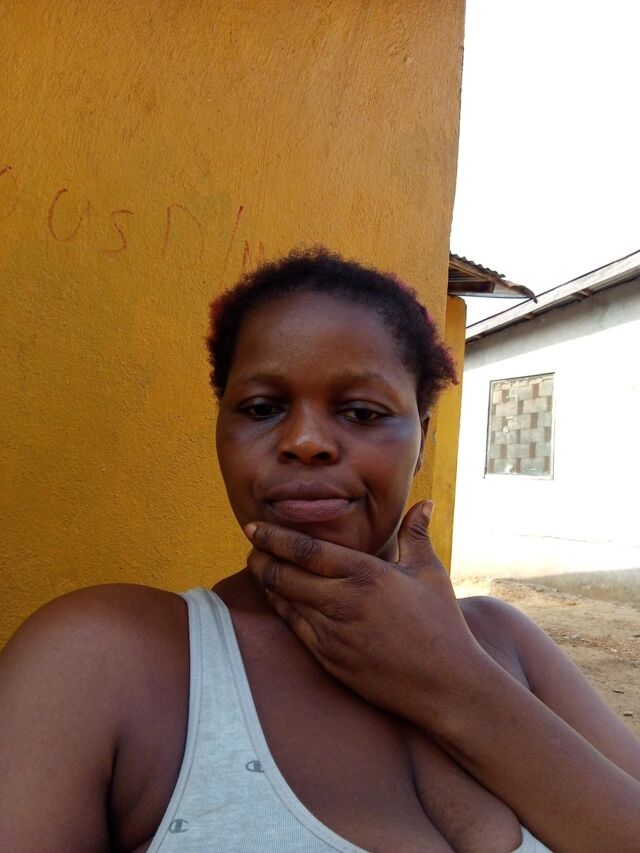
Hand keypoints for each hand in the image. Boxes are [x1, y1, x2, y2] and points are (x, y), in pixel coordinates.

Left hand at [245, 501, 484, 721]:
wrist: (444, 684)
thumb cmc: (441, 624)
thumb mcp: (430, 573)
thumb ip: (417, 533)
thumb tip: (424, 502)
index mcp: (366, 574)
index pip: (306, 550)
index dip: (274, 537)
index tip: (254, 527)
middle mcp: (344, 602)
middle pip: (284, 575)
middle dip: (260, 558)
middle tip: (252, 546)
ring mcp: (333, 634)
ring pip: (284, 601)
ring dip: (266, 583)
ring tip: (259, 567)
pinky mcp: (329, 659)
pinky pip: (294, 627)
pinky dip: (281, 608)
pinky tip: (278, 598)